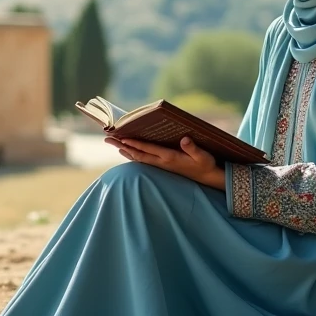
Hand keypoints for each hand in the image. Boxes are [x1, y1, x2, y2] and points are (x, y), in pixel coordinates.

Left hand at [105, 136, 225, 190]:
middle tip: (107, 139)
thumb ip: (193, 148)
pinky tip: (127, 151)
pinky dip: (134, 154)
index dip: (135, 144)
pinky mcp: (163, 165)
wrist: (208, 177)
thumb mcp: (203, 156)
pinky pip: (144, 160)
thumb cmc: (206, 164)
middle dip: (122, 146)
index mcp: (170, 157)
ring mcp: (161, 165)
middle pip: (138, 154)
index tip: (122, 138)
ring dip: (125, 150)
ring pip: (139, 158)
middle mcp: (162, 162)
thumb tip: (185, 139)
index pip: (148, 149)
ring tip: (113, 143)